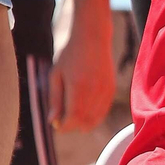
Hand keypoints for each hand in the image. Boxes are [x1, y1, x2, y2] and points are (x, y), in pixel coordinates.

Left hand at [49, 8, 114, 131]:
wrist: (92, 38)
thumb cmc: (70, 55)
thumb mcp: (56, 75)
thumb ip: (55, 100)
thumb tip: (53, 121)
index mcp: (78, 88)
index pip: (73, 119)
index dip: (63, 126)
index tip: (56, 124)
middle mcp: (94, 91)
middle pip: (85, 123)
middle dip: (73, 125)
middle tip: (64, 116)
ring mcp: (105, 91)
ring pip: (95, 120)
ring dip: (83, 121)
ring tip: (74, 110)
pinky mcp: (111, 90)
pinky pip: (103, 111)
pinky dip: (94, 115)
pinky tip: (85, 106)